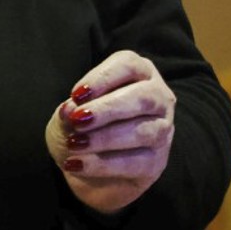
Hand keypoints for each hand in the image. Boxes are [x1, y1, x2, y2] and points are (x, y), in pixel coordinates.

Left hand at [45, 50, 176, 215]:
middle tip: (78, 120)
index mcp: (138, 73)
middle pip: (143, 98)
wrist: (83, 162)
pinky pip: (136, 162)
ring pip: (144, 132)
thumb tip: (70, 110)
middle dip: (107, 109)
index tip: (76, 95)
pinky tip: (76, 164)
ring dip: (105, 138)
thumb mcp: (68, 114)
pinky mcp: (157, 161)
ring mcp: (163, 130)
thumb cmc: (80, 125)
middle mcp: (158, 98)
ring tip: (74, 143)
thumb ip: (70, 110)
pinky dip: (102, 164)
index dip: (102, 78)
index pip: (129, 65)